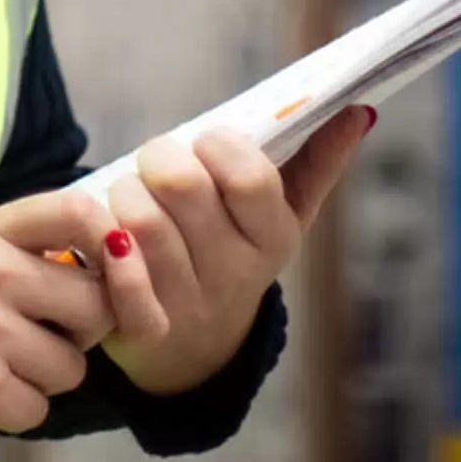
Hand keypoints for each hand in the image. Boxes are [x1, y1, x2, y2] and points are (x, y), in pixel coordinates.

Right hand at [0, 189, 121, 445]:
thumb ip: (22, 251)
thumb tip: (102, 264)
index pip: (78, 214)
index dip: (111, 245)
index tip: (104, 272)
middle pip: (94, 304)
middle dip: (79, 331)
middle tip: (42, 336)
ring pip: (72, 365)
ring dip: (44, 377)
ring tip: (0, 368)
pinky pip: (39, 407)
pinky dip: (17, 411)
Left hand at [94, 104, 372, 398]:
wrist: (195, 349)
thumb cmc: (234, 252)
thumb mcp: (281, 214)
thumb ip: (317, 162)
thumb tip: (357, 112)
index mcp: (274, 237)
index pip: (250, 177)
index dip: (217, 146)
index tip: (206, 144)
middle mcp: (235, 275)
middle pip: (183, 186)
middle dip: (159, 158)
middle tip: (157, 166)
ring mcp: (190, 305)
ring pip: (141, 221)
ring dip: (124, 195)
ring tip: (129, 199)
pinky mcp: (144, 331)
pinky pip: (121, 286)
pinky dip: (103, 249)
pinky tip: (104, 235)